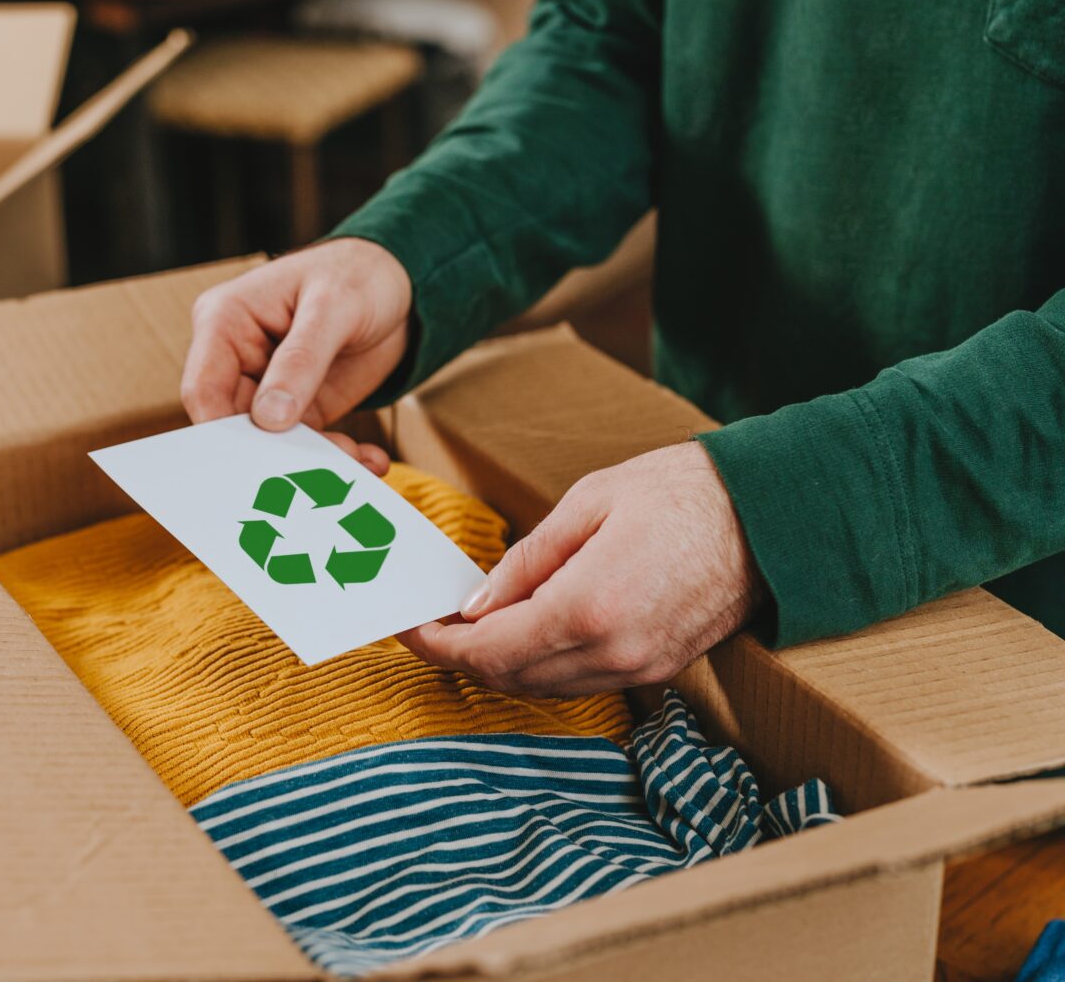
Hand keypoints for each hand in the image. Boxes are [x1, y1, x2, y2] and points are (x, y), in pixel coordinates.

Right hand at [182, 239, 411, 474]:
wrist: (400, 282)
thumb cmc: (357, 274)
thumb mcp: (334, 306)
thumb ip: (300, 360)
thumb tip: (270, 419)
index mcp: (224, 321)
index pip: (203, 389)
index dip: (222, 431)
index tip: (257, 461)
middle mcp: (237, 358)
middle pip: (235, 425)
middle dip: (274, 453)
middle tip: (312, 478)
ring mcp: (267, 387)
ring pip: (272, 443)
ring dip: (313, 460)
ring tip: (356, 464)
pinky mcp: (300, 407)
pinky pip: (307, 444)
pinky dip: (337, 457)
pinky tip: (369, 460)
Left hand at [400, 442, 764, 695]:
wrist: (767, 513)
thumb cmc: (679, 492)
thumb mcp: (586, 504)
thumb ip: (524, 562)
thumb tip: (475, 604)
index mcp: (589, 606)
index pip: (490, 650)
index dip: (440, 646)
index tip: (412, 628)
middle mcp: (614, 651)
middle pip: (511, 678)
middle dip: (461, 658)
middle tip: (430, 628)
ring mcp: (639, 667)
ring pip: (543, 688)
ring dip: (499, 666)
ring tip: (468, 630)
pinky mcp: (658, 669)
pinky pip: (579, 682)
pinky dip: (539, 667)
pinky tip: (521, 636)